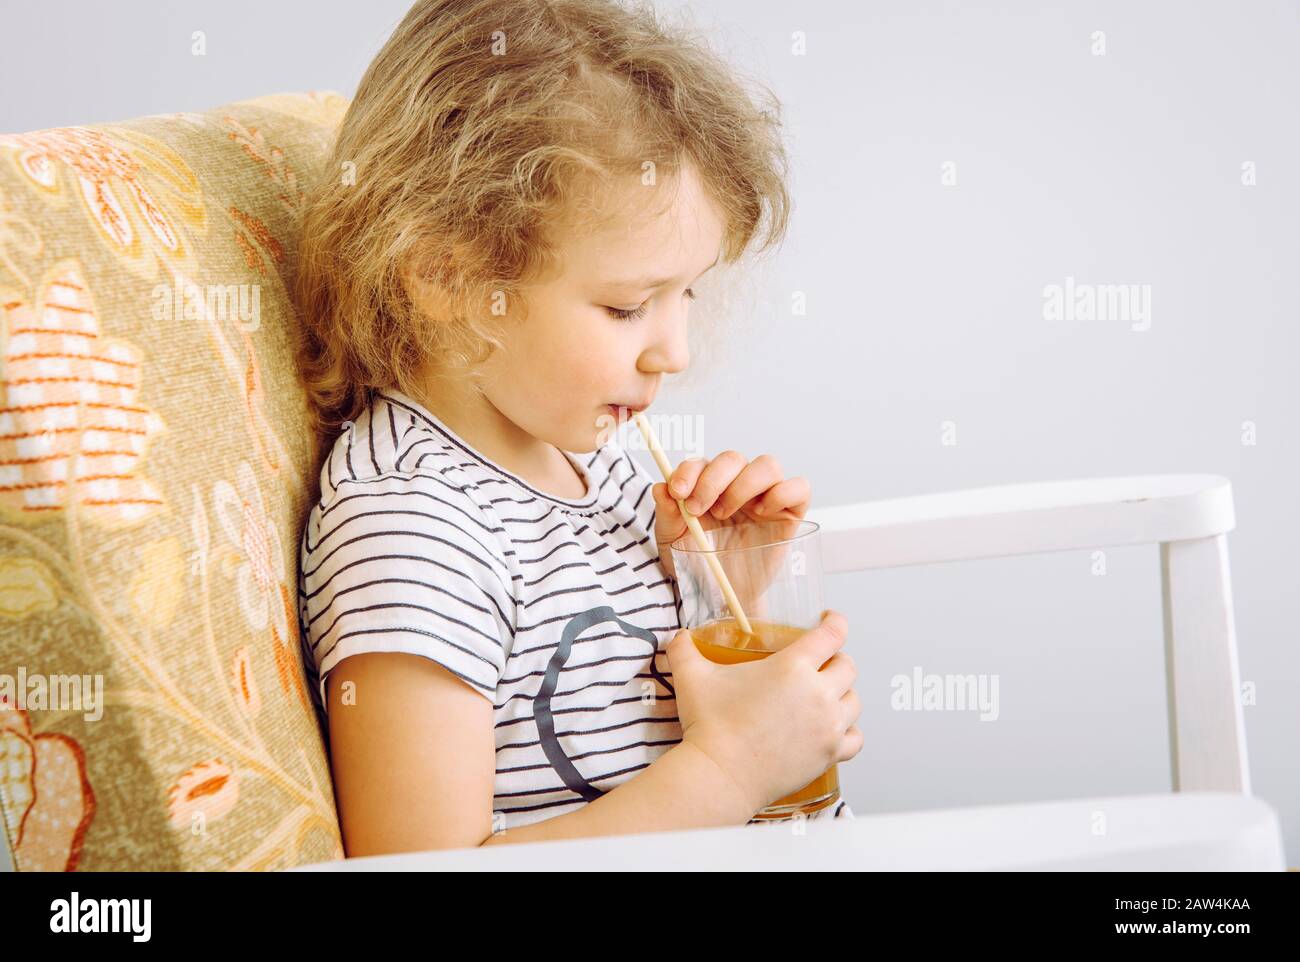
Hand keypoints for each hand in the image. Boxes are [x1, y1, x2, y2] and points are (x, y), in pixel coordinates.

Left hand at [651, 451, 810, 583]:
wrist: (724, 598)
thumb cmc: (699, 564)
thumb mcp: (674, 541)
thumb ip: (668, 514)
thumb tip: (661, 487)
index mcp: (708, 486)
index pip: (701, 463)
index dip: (689, 471)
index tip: (678, 493)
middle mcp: (738, 485)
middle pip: (733, 459)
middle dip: (713, 479)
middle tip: (698, 508)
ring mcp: (766, 496)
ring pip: (767, 465)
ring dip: (744, 484)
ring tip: (727, 513)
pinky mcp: (790, 513)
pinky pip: (799, 488)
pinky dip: (783, 492)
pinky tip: (763, 512)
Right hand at [667, 609, 862, 815]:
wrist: (720, 775)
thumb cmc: (710, 727)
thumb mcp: (692, 677)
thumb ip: (684, 649)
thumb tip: (678, 636)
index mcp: (793, 666)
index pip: (832, 634)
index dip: (835, 622)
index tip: (830, 620)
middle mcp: (818, 693)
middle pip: (847, 665)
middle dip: (835, 660)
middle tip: (820, 664)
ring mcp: (828, 726)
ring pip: (854, 700)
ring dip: (843, 694)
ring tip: (825, 696)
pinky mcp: (829, 753)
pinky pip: (856, 737)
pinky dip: (848, 730)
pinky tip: (833, 728)